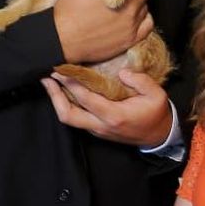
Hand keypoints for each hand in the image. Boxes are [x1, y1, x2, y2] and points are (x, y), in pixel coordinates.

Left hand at [41, 69, 172, 146]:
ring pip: (69, 119)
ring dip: (56, 101)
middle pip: (68, 115)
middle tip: (47, 78)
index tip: (61, 70)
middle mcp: (101, 125)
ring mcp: (96, 130)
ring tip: (50, 83)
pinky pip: (75, 118)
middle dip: (54, 96)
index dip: (71, 84)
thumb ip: (141, 81)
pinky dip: (65, 104)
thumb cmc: (156, 112)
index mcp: (114, 115)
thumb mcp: (157, 94)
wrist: (158, 136)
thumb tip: (122, 72)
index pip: (86, 99)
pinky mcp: (95, 130)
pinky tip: (63, 91)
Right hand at [53, 0, 152, 63]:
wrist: (63, 40)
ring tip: (123, 4)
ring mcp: (131, 27)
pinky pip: (147, 26)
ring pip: (145, 8)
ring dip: (138, 3)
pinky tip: (132, 17)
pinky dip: (143, 19)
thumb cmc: (69, 11)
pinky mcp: (129, 40)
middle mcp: (129, 11)